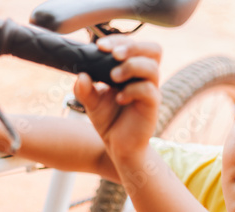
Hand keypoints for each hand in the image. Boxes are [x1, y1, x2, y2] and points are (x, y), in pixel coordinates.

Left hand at [74, 35, 161, 162]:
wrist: (119, 147)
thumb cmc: (109, 121)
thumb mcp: (91, 103)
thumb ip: (84, 90)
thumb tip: (81, 75)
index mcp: (131, 71)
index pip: (132, 45)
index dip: (118, 41)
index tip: (99, 46)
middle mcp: (144, 78)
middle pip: (153, 49)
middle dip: (132, 46)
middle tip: (113, 54)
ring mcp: (150, 91)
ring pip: (152, 67)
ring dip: (132, 66)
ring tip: (113, 77)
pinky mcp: (152, 106)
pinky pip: (149, 90)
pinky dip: (133, 90)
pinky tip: (119, 98)